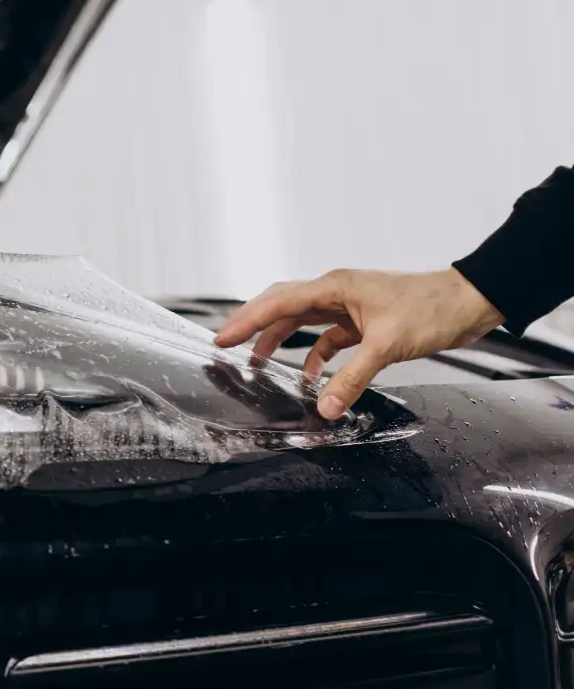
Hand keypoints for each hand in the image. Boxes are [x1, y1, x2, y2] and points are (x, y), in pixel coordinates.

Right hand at [214, 268, 504, 419]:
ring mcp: (350, 305)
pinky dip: (317, 355)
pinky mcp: (365, 320)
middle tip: (228, 345)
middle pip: (283, 306)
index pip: (278, 302)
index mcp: (335, 287)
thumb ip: (352, 378)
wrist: (471, 301)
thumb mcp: (387, 346)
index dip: (247, 321)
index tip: (223, 338)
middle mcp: (337, 292)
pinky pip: (329, 337)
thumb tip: (326, 407)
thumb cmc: (432, 309)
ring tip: (260, 363)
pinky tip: (314, 376)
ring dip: (282, 341)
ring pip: (303, 321)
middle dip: (254, 325)